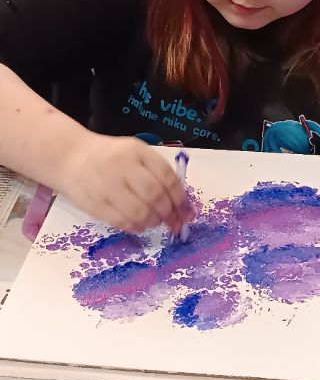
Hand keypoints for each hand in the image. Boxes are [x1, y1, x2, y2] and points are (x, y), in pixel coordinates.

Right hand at [58, 134, 194, 233]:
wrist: (71, 158)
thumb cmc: (111, 157)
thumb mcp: (136, 153)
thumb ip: (157, 172)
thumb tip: (181, 202)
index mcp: (138, 151)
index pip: (167, 177)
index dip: (181, 198)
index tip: (189, 212)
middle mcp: (123, 167)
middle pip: (155, 196)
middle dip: (170, 214)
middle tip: (176, 223)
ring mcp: (107, 186)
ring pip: (139, 212)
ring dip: (154, 222)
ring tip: (156, 222)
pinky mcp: (95, 204)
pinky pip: (121, 221)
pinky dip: (136, 227)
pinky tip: (141, 225)